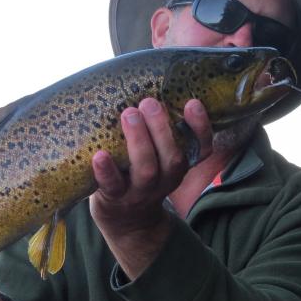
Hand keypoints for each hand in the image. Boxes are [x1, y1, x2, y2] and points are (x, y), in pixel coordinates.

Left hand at [90, 98, 211, 278]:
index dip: (201, 127)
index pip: (201, 148)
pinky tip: (99, 155)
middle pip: (172, 157)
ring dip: (138, 141)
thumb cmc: (138, 174)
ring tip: (128, 115)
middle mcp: (165, 180)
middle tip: (149, 102)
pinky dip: (106, 170)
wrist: (126, 221)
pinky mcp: (114, 199)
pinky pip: (112, 186)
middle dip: (162, 128)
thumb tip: (147, 79)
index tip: (192, 102)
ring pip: (146, 169)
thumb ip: (158, 130)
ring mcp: (140, 192)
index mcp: (178, 166)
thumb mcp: (158, 157)